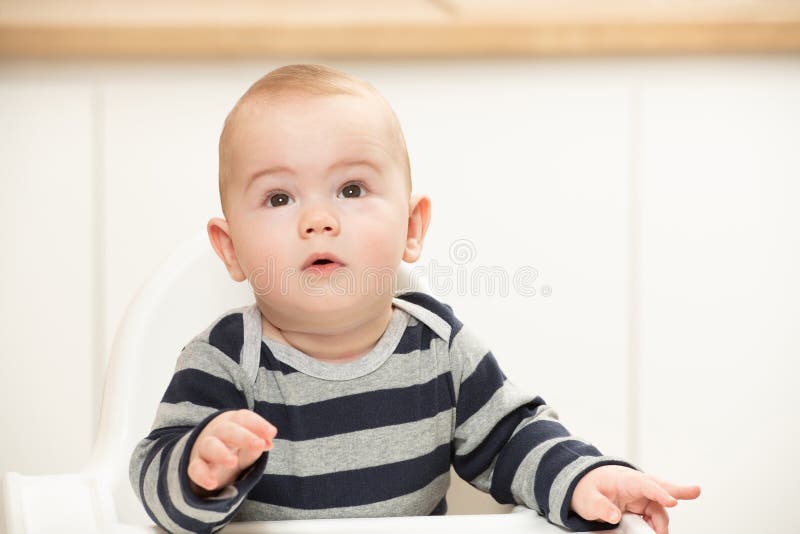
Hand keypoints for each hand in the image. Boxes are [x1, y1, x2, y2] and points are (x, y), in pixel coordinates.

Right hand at [187, 409, 276, 495]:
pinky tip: (213, 484)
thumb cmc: (235, 444)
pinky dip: (202, 476)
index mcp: (233, 422)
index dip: (258, 424)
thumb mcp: (249, 442)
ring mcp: (205, 448)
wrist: (206, 453)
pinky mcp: (196, 465)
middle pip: (228, 430)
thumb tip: (268, 443)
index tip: (272, 433)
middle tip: (259, 445)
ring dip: (221, 453)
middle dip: (243, 436)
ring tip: (233, 463)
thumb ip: (259, 441)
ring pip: (210, 446)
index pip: (244, 418)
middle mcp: (218, 432)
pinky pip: (195, 469)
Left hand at [570, 465, 700, 533]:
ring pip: (659, 508)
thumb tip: (615, 516)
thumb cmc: (586, 488)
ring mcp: (641, 497)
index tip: (672, 501)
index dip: (659, 492)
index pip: (645, 484)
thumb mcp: (587, 499)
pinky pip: (653, 516)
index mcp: (625, 479)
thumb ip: (600, 507)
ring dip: (662, 522)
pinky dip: (657, 526)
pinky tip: (656, 532)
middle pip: (661, 488)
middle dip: (679, 491)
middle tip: (696, 490)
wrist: (583, 486)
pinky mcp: (641, 507)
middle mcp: (637, 487)